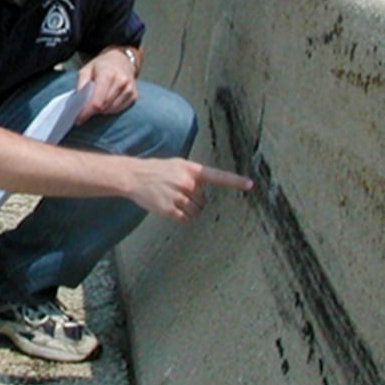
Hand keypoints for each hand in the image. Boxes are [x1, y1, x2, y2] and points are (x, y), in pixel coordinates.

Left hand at [74, 48, 137, 124]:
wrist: (122, 60)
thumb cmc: (101, 65)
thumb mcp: (86, 69)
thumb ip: (81, 84)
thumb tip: (78, 101)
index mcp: (108, 74)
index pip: (97, 101)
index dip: (86, 112)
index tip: (77, 120)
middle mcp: (121, 82)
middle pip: (104, 107)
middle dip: (91, 112)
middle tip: (83, 112)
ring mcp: (129, 90)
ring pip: (111, 110)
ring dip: (101, 111)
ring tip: (95, 104)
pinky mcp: (134, 96)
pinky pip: (119, 109)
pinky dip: (110, 109)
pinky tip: (105, 103)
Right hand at [127, 159, 254, 222]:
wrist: (135, 176)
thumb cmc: (158, 170)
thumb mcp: (178, 165)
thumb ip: (194, 175)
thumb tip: (203, 189)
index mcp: (191, 170)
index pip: (217, 176)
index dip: (235, 181)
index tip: (250, 184)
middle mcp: (186, 182)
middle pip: (203, 201)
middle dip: (194, 201)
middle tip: (179, 194)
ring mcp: (178, 196)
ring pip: (195, 212)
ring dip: (188, 210)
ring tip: (174, 200)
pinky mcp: (169, 209)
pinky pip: (185, 219)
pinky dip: (181, 217)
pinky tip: (170, 208)